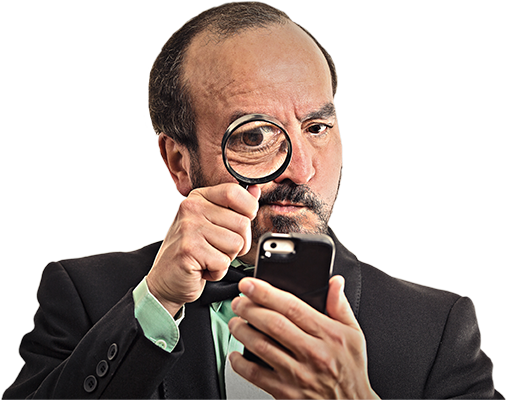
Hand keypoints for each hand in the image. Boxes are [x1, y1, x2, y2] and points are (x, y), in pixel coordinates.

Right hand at [146, 183, 259, 315]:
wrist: (165, 278)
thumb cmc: (190, 250)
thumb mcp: (212, 222)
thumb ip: (234, 206)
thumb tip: (255, 191)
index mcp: (199, 197)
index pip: (235, 192)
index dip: (248, 210)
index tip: (238, 225)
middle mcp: (191, 208)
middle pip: (242, 223)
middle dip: (239, 243)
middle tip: (218, 249)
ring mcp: (189, 228)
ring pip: (236, 244)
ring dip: (227, 258)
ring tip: (209, 258)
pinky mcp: (189, 251)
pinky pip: (224, 262)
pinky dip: (217, 272)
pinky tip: (203, 268)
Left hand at [228, 276, 380, 399]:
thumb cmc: (351, 371)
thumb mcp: (354, 334)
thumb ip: (340, 306)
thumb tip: (335, 282)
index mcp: (328, 334)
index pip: (292, 307)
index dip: (266, 293)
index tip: (249, 284)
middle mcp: (313, 353)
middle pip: (273, 323)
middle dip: (249, 308)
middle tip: (238, 301)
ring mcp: (298, 374)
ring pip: (262, 346)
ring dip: (242, 331)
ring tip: (235, 322)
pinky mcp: (286, 393)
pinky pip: (256, 375)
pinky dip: (241, 363)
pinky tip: (236, 354)